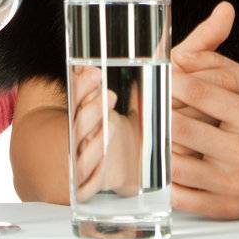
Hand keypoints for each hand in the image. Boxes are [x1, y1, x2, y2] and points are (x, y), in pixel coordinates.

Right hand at [70, 64, 143, 199]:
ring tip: (109, 127)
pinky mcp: (90, 185)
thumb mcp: (135, 111)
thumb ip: (140, 89)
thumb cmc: (125, 137)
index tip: (97, 73)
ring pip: (82, 152)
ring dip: (94, 141)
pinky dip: (92, 178)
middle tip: (109, 96)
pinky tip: (102, 169)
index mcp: (89, 115)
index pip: (78, 97)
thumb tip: (160, 53)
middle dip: (92, 109)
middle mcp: (83, 138)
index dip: (84, 85)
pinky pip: (86, 184)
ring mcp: (85, 161)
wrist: (115, 173)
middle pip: (79, 123)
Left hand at [168, 1, 238, 219]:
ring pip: (176, 164)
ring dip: (156, 147)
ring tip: (149, 133)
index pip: (201, 93)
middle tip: (145, 104)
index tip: (159, 76)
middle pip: (182, 129)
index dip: (172, 81)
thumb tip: (181, 56)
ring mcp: (234, 183)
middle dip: (158, 114)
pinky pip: (182, 197)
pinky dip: (165, 181)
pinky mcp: (225, 207)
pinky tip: (162, 165)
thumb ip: (218, 65)